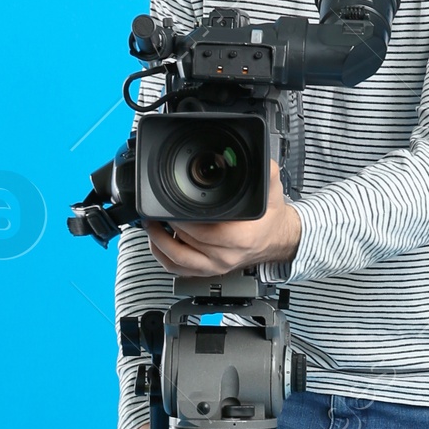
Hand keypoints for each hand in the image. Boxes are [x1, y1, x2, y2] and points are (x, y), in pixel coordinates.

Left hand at [144, 161, 300, 278]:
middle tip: (159, 209)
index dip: (183, 218)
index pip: (203, 230)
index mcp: (240, 238)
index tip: (172, 204)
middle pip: (187, 241)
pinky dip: (163, 257)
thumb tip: (252, 156)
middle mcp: (227, 256)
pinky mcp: (208, 272)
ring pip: (178, 259)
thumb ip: (264, 171)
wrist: (276, 240)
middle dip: (169, 223)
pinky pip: (179, 270)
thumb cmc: (271, 219)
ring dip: (160, 242)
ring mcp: (216, 267)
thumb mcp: (272, 191)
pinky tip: (158, 243)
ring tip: (152, 225)